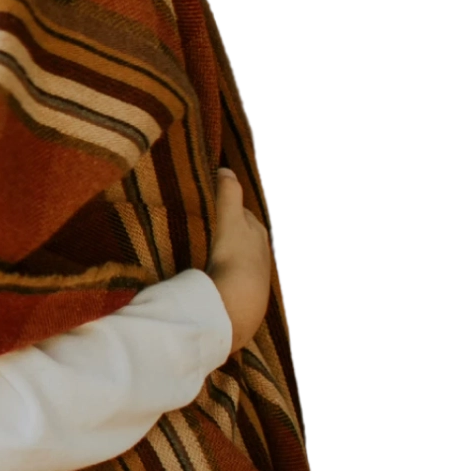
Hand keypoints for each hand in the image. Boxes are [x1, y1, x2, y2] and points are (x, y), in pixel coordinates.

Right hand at [206, 167, 272, 355]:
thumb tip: (226, 169)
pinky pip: (233, 278)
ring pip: (240, 259)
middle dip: (231, 232)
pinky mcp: (244, 294)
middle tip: (211, 227)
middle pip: (245, 238)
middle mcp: (261, 254)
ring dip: (227, 254)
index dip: (233, 209)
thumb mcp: (229, 220)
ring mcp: (254, 276)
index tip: (218, 206)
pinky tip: (213, 275)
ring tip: (209, 251)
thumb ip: (228, 195)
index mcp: (258, 234)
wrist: (238, 302)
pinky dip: (224, 273)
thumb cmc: (234, 257)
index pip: (246, 216)